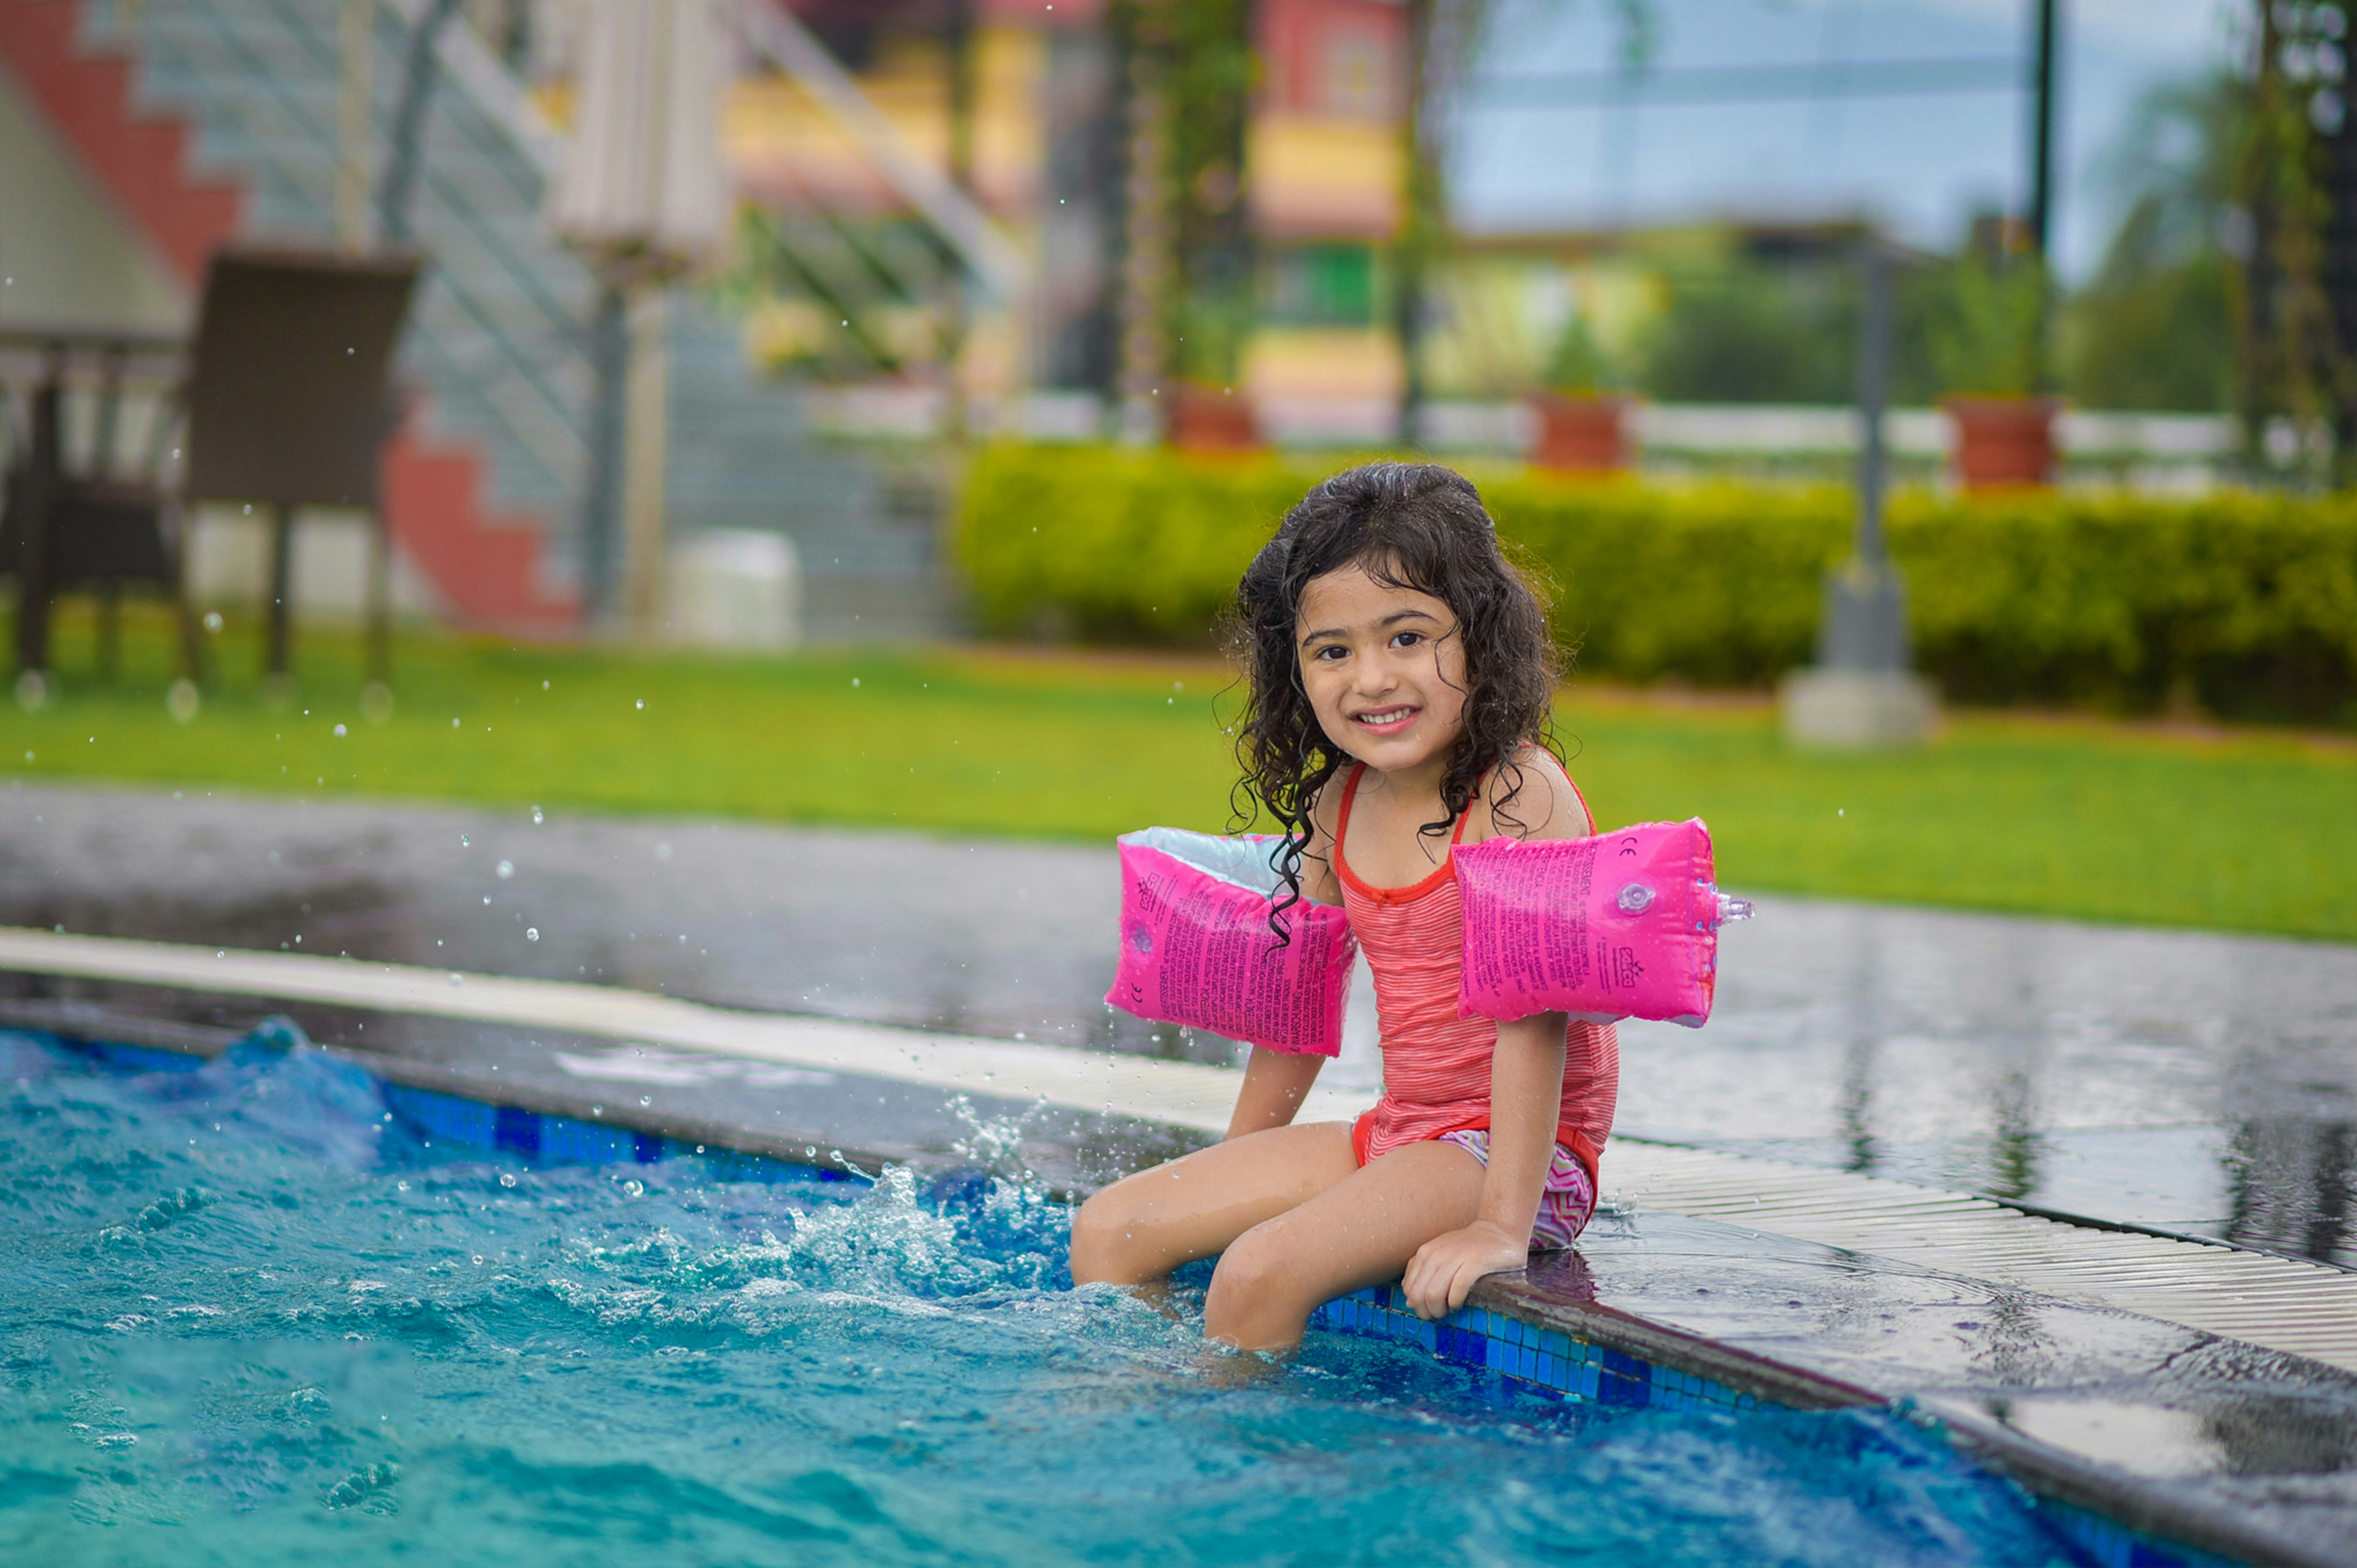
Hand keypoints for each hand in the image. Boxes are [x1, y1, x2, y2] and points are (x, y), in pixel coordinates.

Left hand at [1401, 1219, 1528, 1319]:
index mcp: (1425, 1252)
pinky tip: (1459, 1304)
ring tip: (1450, 1310)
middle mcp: (1437, 1253)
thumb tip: (1409, 1301)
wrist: (1498, 1231)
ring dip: (1440, 1310)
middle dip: (1426, 1311)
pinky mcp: (1476, 1262)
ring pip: (1433, 1294)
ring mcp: (1456, 1257)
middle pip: (1419, 1294)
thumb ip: (1421, 1274)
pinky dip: (1455, 1301)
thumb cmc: (1467, 1248)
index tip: (1430, 1309)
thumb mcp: (1439, 1255)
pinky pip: (1457, 1288)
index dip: (1417, 1306)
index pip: (1409, 1289)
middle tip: (1439, 1314)